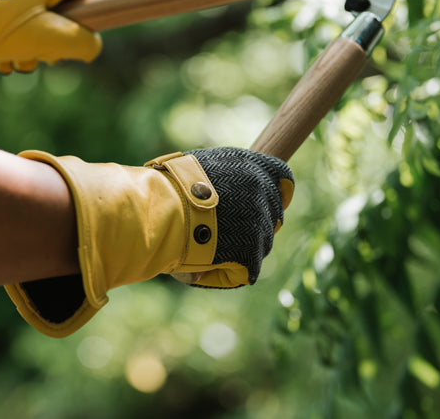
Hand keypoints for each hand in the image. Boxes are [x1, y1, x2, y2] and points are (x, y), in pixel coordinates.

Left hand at [0, 0, 102, 73]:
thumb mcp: (52, 40)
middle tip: (47, 58)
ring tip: (15, 64)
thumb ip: (83, 44)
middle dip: (53, 40)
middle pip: (53, 7)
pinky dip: (4, 40)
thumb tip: (91, 48)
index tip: (90, 33)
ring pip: (26, 17)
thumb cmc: (1, 28)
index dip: (93, 9)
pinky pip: (1, 17)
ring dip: (27, 46)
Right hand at [5, 146, 293, 337]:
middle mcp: (262, 193)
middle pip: (274, 216)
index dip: (276, 192)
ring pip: (259, 246)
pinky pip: (246, 271)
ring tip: (205, 248)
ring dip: (239, 249)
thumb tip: (209, 178)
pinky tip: (203, 266)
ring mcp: (260, 225)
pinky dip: (226, 273)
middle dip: (255, 226)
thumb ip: (213, 175)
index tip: (272, 201)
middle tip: (226, 232)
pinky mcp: (251, 255)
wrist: (155, 212)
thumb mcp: (192, 167)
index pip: (283, 178)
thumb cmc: (162, 188)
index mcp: (251, 166)